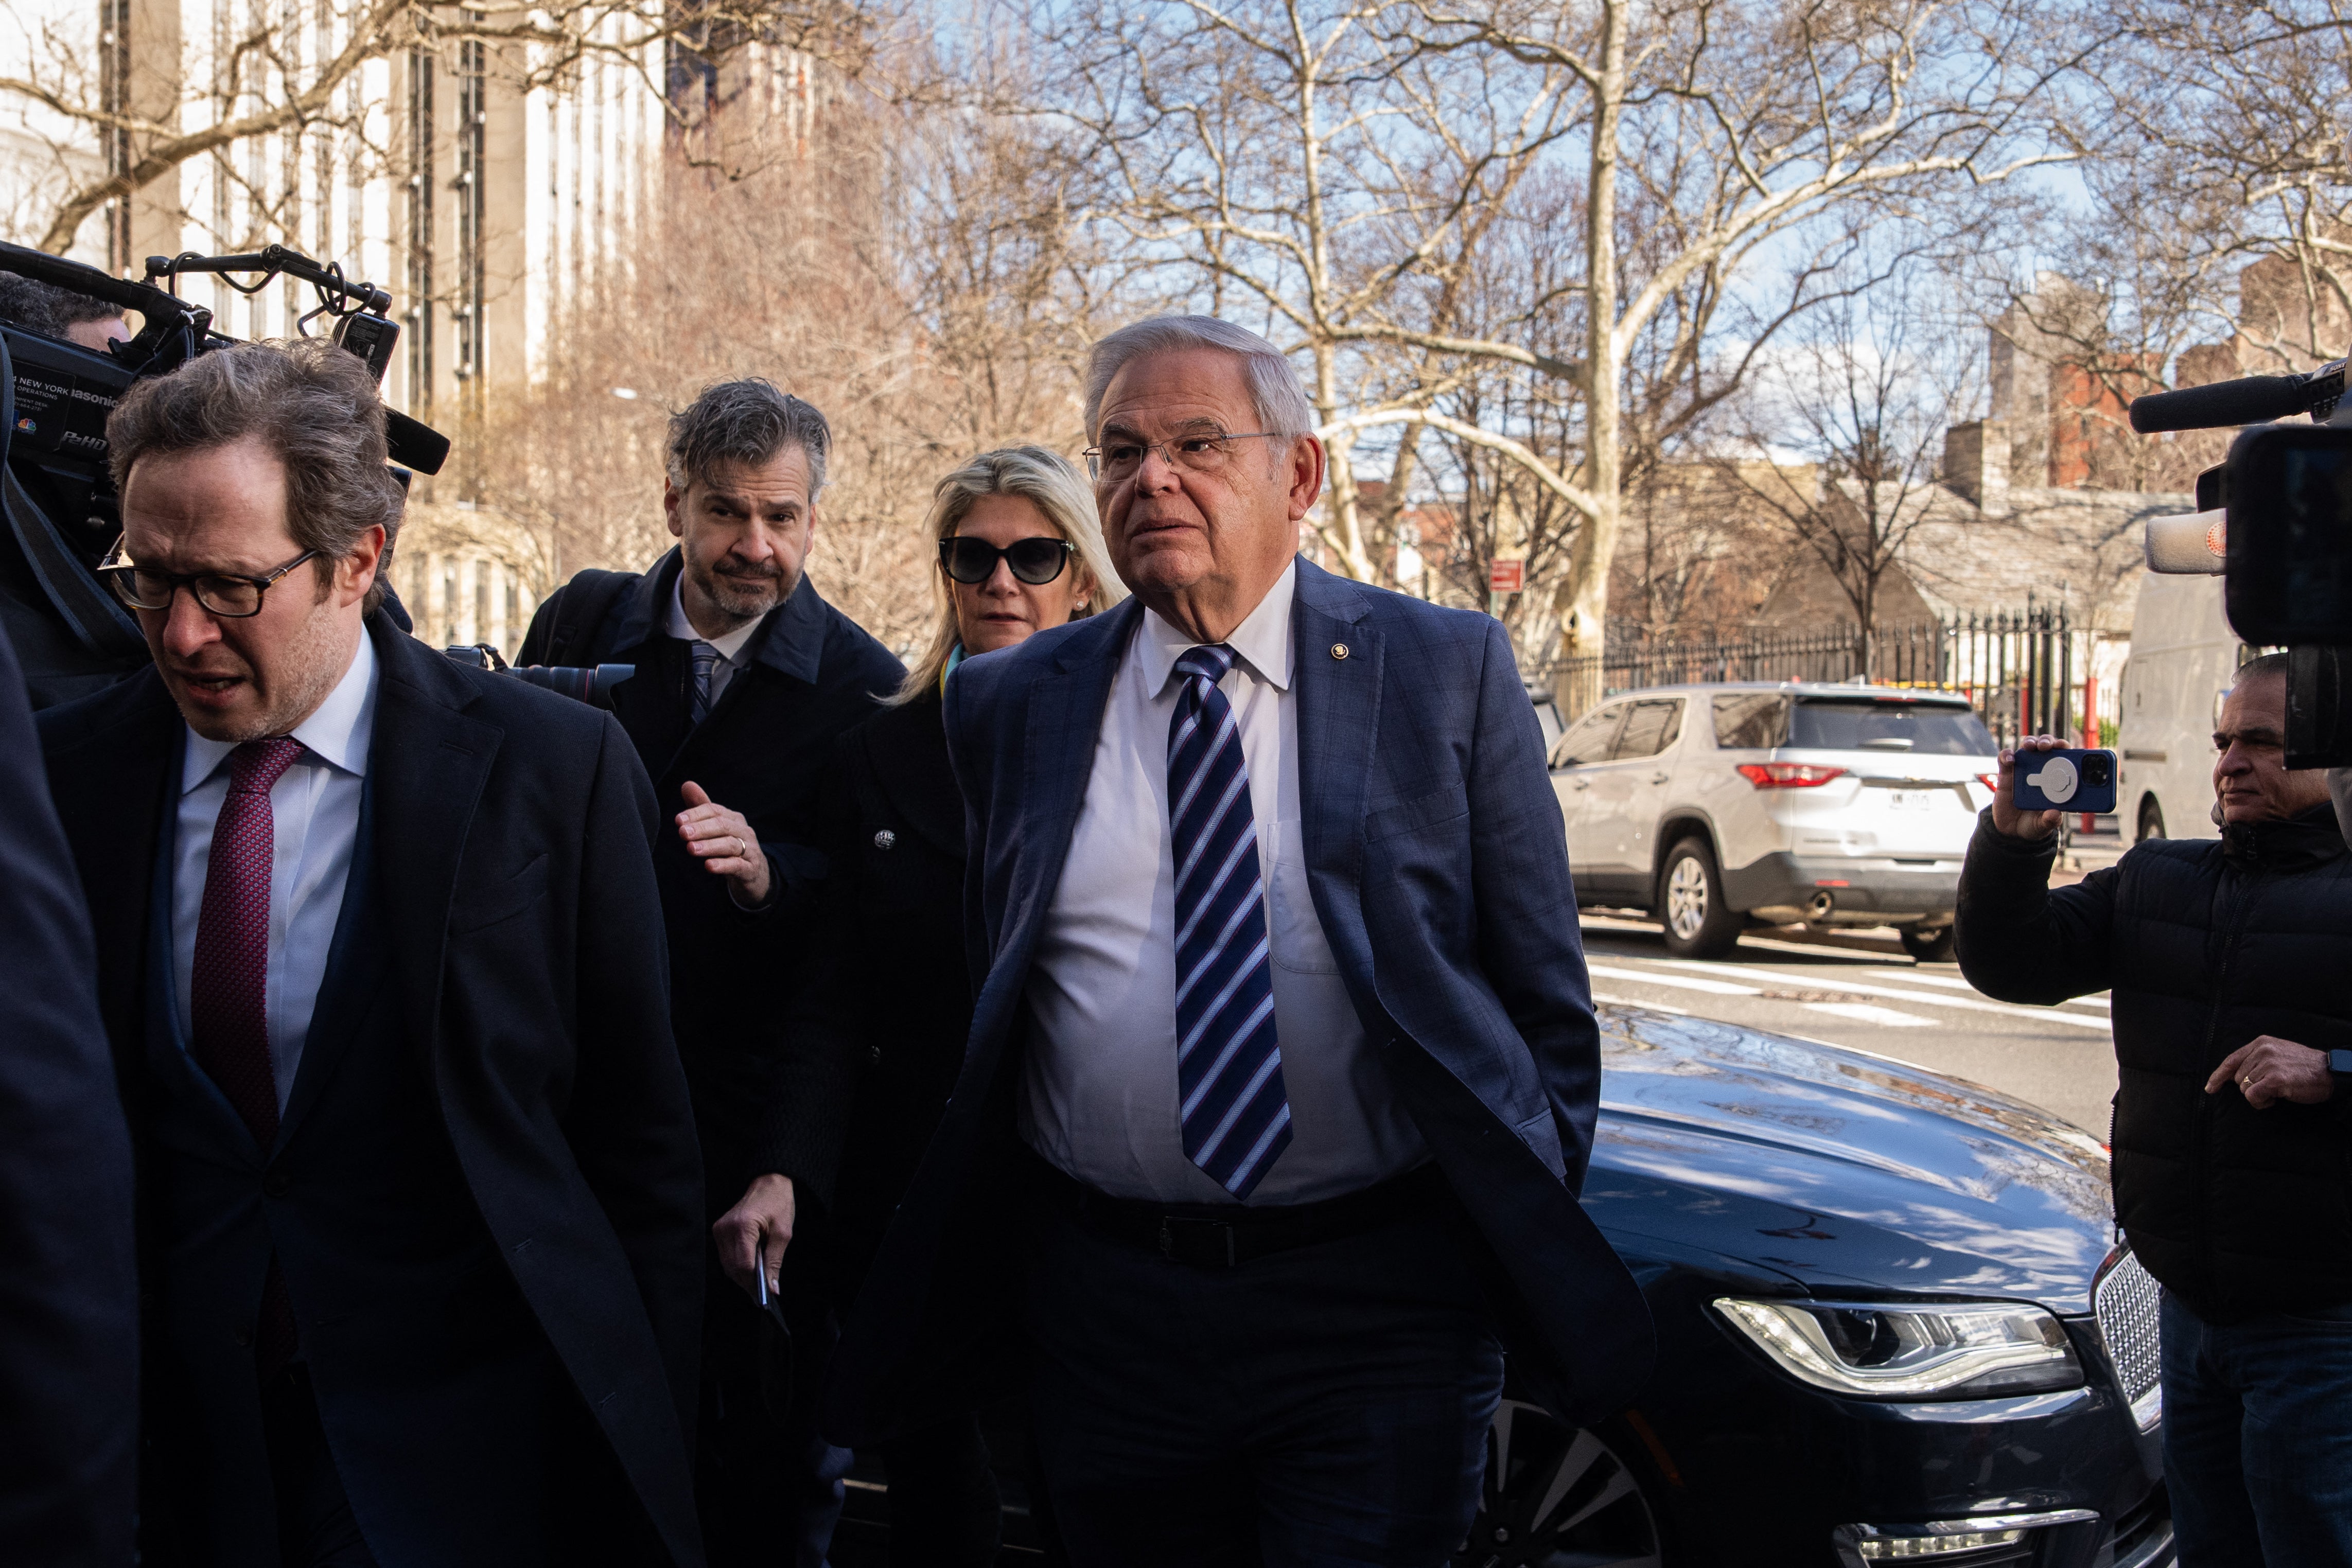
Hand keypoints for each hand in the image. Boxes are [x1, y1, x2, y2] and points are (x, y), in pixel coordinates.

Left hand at [677, 781, 769, 904]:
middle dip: (701, 828)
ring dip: (709, 846)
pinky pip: (738, 865)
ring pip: (730, 845)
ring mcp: (749, 850)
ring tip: (691, 849)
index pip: (715, 811)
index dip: (696, 814)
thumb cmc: (731, 846)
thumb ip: (701, 807)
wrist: (755, 873)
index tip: (678, 820)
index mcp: (734, 819)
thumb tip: (687, 784)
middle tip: (682, 833)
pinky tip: (709, 866)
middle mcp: (744, 831)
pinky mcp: (750, 869)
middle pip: (723, 826)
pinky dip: (723, 865)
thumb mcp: (717, 827)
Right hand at [713, 1173, 795, 1296]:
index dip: (754, 1283)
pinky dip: (737, 1266)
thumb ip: (775, 1261)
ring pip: (727, 1265)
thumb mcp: (783, 1233)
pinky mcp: (719, 1231)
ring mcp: (719, 1229)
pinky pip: (726, 1256)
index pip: (743, 1264)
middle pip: (733, 1267)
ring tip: (758, 1285)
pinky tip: (750, 1270)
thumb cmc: (778, 1203)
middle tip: (763, 1295)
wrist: (768, 1182)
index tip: (765, 1296)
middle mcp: (726, 1228)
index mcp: (742, 1226)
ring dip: (742, 1276)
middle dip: (748, 1283)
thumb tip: (772, 1288)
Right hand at [1989, 735, 2066, 839]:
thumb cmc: (2033, 823)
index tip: (2065, 747)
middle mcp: (2041, 770)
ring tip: (2030, 747)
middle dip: (2048, 742)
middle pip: (2047, 747)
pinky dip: (2007, 755)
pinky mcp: (2006, 773)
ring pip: (2028, 747)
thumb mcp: (2043, 825)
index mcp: (2056, 780)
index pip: (2064, 758)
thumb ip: (2050, 821)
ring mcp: (2023, 770)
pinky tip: (2010, 760)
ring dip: (2030, 742)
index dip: (2065, 749)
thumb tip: (2054, 814)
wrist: (2011, 830)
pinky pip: (2005, 758)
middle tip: (2047, 747)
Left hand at [2206, 1036, 2335, 1108]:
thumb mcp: (2278, 1054)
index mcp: (2261, 1043)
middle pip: (2237, 1078)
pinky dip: (2261, 1102)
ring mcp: (2268, 1064)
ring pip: (2244, 1088)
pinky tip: (2274, 1099)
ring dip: (2258, 1096)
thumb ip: (2257, 1059)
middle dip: (2250, 1088)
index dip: (2218, 1076)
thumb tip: (2236, 1074)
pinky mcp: (2275, 1079)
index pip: (2231, 1060)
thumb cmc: (2304, 1067)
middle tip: (2271, 1088)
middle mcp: (2262, 1050)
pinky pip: (2252, 1096)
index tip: (2210, 1088)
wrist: (2330, 1072)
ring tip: (2276, 1091)